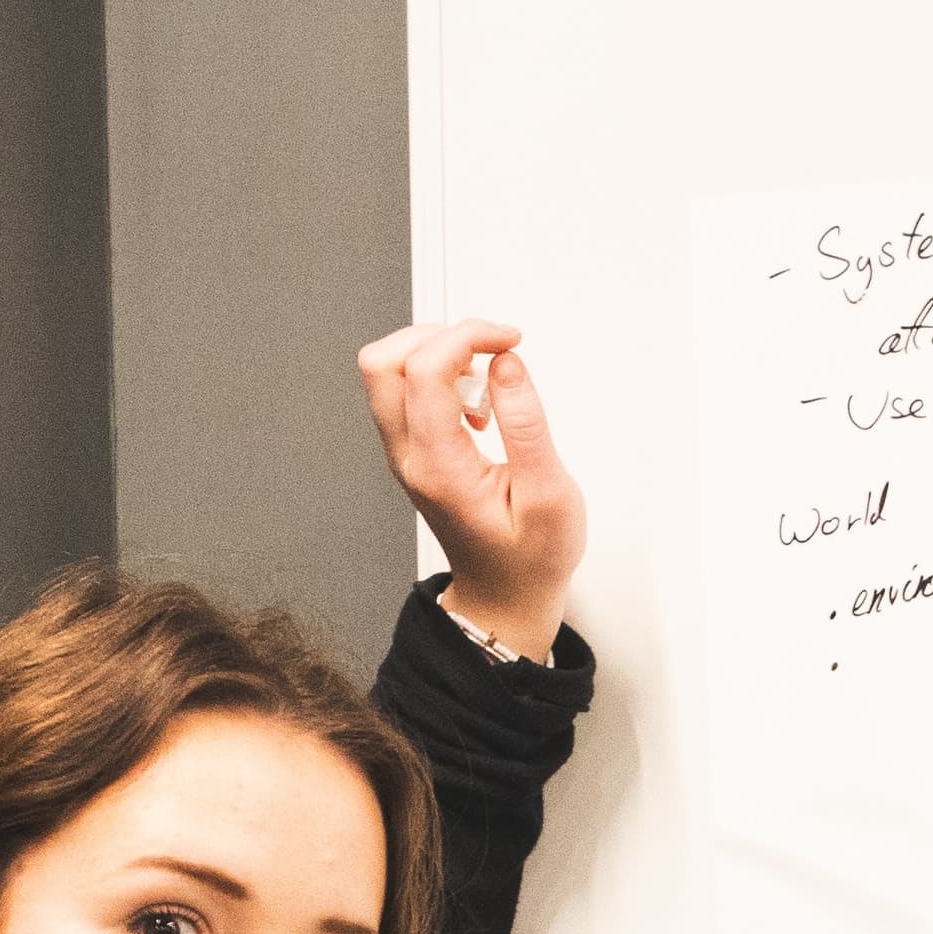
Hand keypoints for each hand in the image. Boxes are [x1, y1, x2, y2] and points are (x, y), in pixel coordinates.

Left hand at [359, 314, 586, 663]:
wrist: (503, 597)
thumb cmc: (529, 558)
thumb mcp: (549, 494)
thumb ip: (527, 423)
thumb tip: (505, 363)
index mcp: (440, 467)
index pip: (425, 369)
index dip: (467, 336)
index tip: (508, 341)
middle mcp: (410, 457)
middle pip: (383, 362)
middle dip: (438, 336)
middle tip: (487, 352)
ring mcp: (405, 454)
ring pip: (388, 372)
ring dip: (436, 354)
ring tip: (485, 383)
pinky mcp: (413, 451)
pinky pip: (405, 392)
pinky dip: (438, 375)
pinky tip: (476, 401)